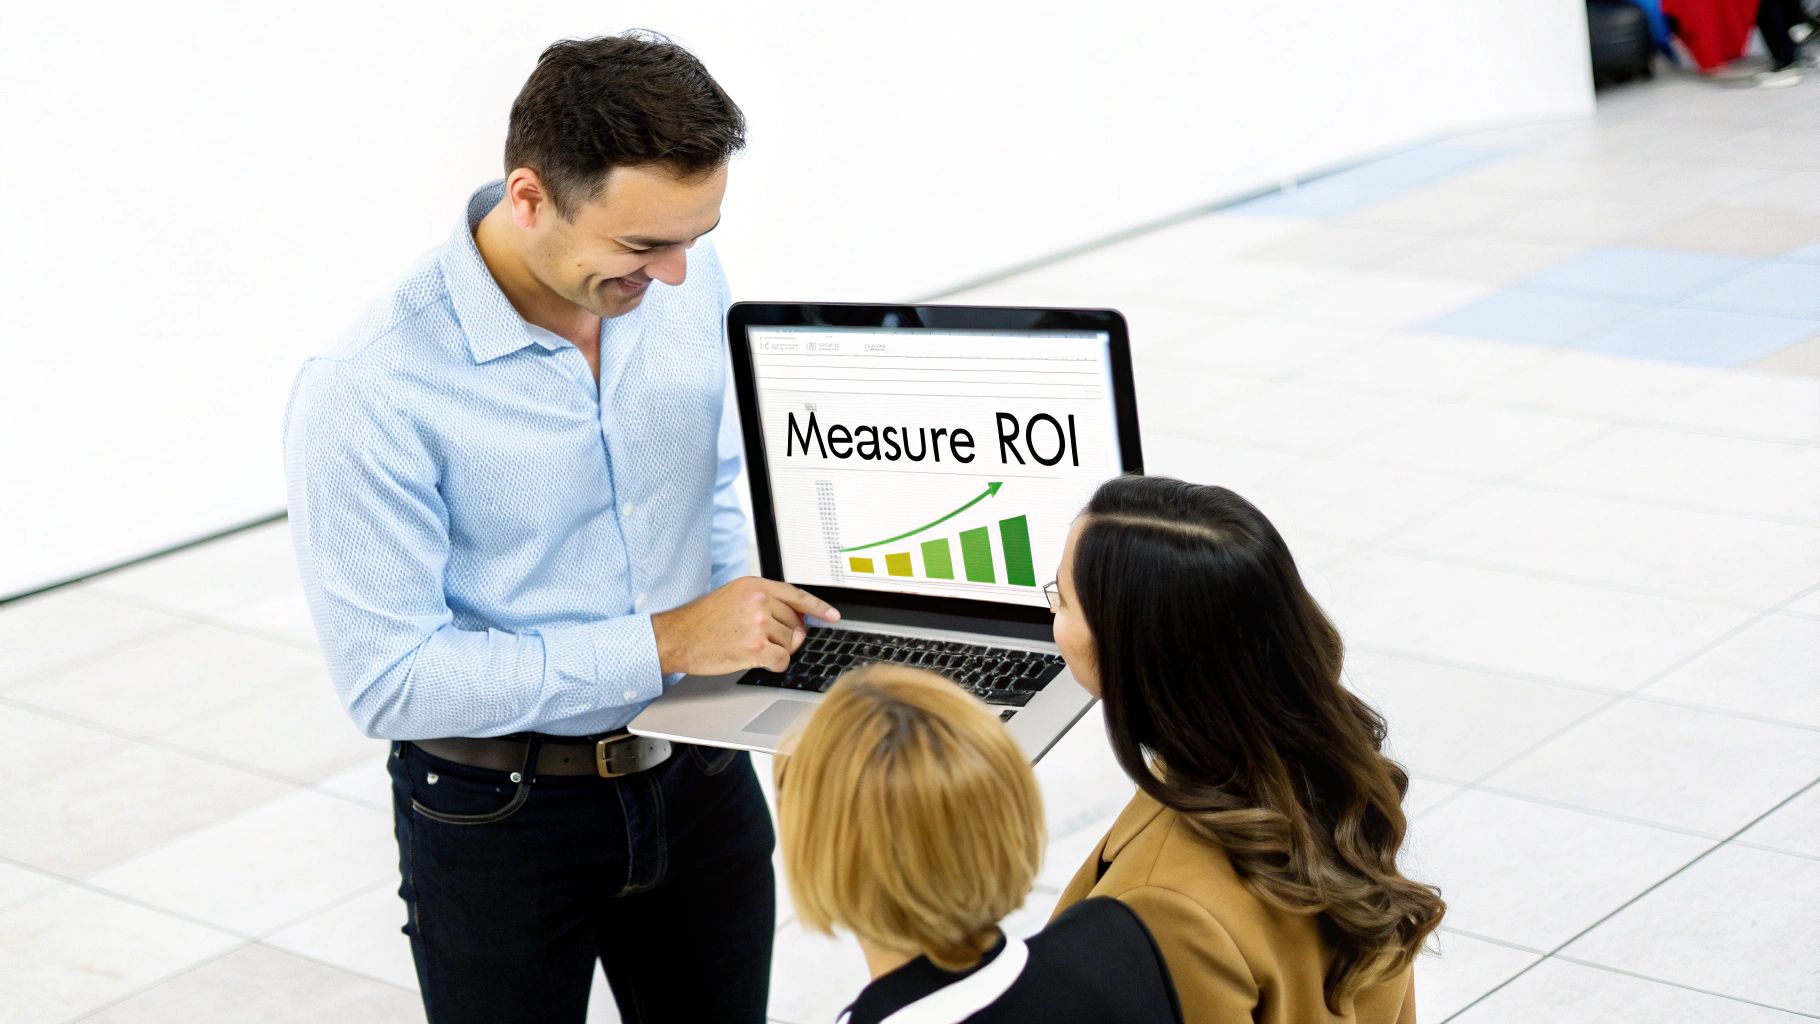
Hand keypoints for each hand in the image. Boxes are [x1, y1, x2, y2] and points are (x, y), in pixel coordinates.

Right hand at [650, 577, 840, 674]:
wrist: (677, 637)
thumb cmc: (701, 620)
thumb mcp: (733, 597)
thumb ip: (764, 602)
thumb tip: (794, 621)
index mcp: (755, 586)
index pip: (797, 596)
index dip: (818, 608)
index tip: (833, 615)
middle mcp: (759, 602)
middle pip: (794, 625)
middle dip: (786, 637)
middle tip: (764, 640)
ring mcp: (758, 625)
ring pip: (789, 644)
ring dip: (775, 651)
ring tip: (749, 647)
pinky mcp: (755, 648)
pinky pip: (782, 661)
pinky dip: (774, 664)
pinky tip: (756, 659)